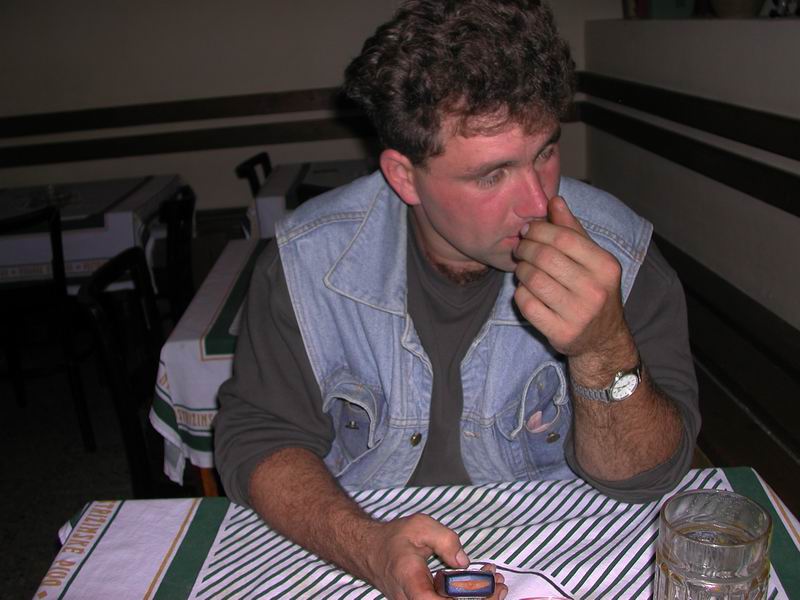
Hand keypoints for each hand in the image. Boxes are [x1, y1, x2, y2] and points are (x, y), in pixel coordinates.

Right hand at [363, 513, 506, 599]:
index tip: (488, 588)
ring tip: (497, 584)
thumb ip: (445, 540)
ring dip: (477, 599)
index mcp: (411, 582)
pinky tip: (482, 583)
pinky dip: (467, 597)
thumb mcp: (420, 526)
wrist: (369, 552)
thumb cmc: (393, 539)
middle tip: (501, 585)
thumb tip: (464, 562)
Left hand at [513, 196, 634, 382]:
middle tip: (520, 248)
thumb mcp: (592, 259)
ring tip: (523, 268)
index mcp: (606, 266)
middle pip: (546, 258)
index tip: (528, 230)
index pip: (564, 238)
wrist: (602, 338)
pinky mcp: (561, 332)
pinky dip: (520, 293)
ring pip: (533, 280)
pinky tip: (526, 290)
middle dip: (525, 248)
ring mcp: (579, 314)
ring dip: (521, 270)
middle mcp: (595, 290)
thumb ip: (573, 230)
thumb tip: (555, 200)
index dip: (540, 230)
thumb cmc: (593, 290)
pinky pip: (527, 304)